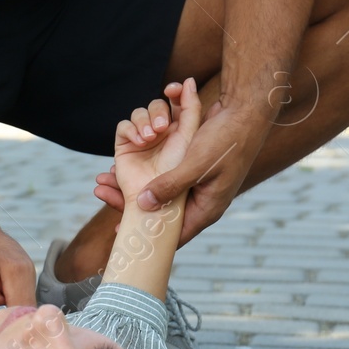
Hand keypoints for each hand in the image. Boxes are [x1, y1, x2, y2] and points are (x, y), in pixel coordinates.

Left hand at [93, 80, 267, 243]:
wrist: (247, 111)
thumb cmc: (228, 139)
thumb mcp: (197, 163)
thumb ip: (171, 185)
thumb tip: (142, 204)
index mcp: (207, 208)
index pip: (175, 234)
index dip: (149, 237)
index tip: (122, 235)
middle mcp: (200, 200)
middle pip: (159, 212)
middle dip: (129, 204)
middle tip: (101, 194)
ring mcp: (196, 185)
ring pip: (157, 193)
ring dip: (131, 186)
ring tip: (104, 179)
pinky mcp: (190, 169)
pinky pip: (162, 176)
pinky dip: (143, 172)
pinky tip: (123, 165)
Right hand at [107, 78, 202, 200]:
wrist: (166, 210)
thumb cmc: (183, 186)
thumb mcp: (196, 145)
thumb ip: (189, 116)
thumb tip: (186, 86)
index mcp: (186, 132)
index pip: (180, 102)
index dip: (177, 92)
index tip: (175, 88)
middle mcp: (165, 136)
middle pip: (159, 107)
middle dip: (159, 111)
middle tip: (162, 126)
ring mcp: (146, 143)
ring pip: (141, 115)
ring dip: (143, 122)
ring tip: (149, 137)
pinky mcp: (127, 150)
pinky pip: (124, 128)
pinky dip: (131, 129)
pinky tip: (140, 141)